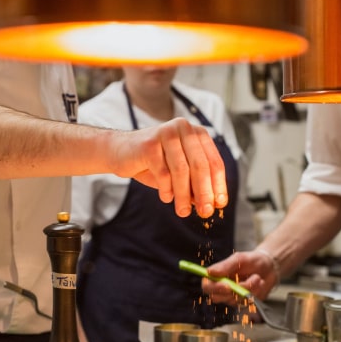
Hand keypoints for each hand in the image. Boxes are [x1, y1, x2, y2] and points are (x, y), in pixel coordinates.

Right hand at [112, 118, 227, 218]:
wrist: (120, 152)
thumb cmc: (153, 163)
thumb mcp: (178, 173)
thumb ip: (195, 183)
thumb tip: (212, 204)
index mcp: (197, 134)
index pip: (214, 162)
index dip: (219, 185)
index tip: (220, 204)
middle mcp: (184, 129)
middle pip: (200, 166)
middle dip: (204, 192)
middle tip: (205, 212)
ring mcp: (166, 134)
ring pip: (181, 170)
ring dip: (184, 195)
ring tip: (183, 212)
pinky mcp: (149, 144)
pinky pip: (163, 172)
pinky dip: (166, 189)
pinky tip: (166, 198)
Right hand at [202, 250, 278, 303]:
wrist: (269, 268)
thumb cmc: (252, 260)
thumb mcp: (239, 259)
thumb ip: (225, 265)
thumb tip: (209, 272)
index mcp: (217, 276)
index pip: (206, 286)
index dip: (214, 287)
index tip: (227, 285)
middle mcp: (222, 288)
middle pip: (217, 298)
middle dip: (235, 290)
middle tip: (250, 280)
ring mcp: (232, 297)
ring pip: (234, 300)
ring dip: (249, 288)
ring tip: (257, 277)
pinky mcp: (243, 303)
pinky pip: (246, 303)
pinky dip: (255, 293)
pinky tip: (259, 284)